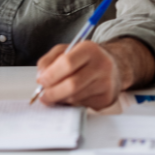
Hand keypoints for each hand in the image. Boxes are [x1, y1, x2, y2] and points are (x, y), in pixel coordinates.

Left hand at [35, 37, 154, 109]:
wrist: (113, 67)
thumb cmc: (85, 59)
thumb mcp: (67, 50)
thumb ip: (50, 59)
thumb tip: (41, 76)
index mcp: (89, 49)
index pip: (67, 63)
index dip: (51, 74)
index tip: (41, 80)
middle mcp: (101, 65)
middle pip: (72, 84)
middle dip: (53, 92)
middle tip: (43, 96)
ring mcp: (106, 83)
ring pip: (76, 97)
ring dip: (60, 99)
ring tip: (54, 95)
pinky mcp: (107, 98)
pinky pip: (82, 105)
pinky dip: (71, 103)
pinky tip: (69, 97)